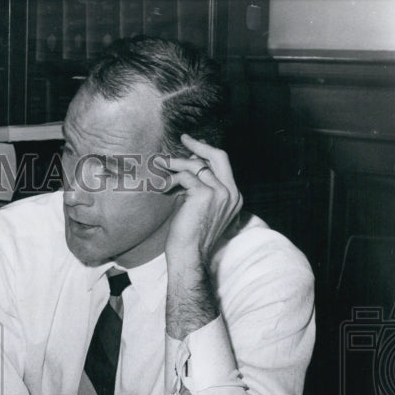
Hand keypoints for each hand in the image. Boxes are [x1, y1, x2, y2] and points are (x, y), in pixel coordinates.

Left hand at [161, 135, 242, 263]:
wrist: (189, 255)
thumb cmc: (190, 236)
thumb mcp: (200, 208)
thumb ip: (200, 189)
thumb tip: (190, 168)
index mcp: (234, 196)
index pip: (223, 165)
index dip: (207, 153)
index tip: (194, 145)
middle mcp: (232, 193)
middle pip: (219, 156)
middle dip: (200, 145)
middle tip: (183, 138)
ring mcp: (220, 193)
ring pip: (197, 165)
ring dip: (176, 162)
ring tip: (160, 163)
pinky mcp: (205, 195)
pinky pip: (185, 176)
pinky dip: (171, 179)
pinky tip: (163, 186)